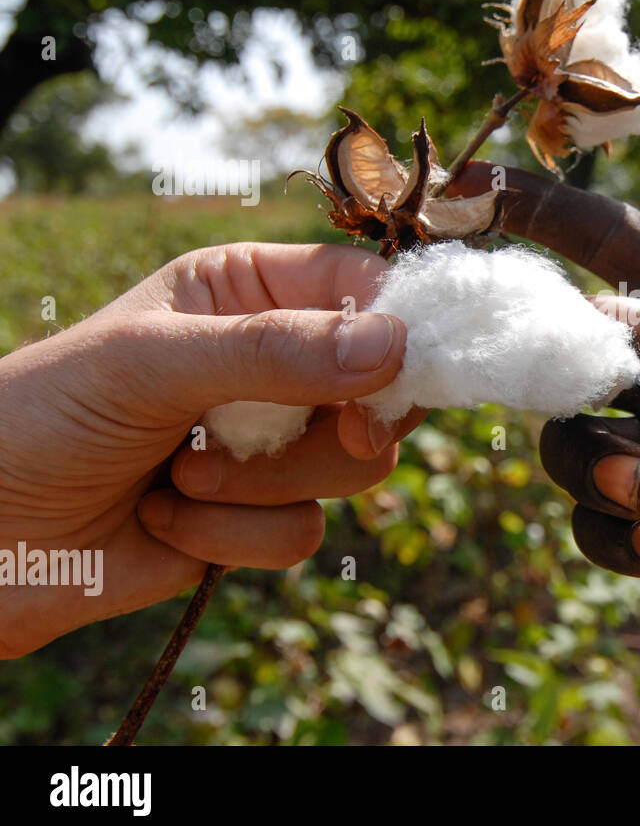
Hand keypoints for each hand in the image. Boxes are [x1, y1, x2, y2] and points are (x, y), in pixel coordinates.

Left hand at [0, 242, 421, 657]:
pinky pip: (303, 531)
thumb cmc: (43, 417)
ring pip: (354, 465)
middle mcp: (272, 361)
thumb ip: (273, 352)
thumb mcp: (151, 365)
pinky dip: (234, 536)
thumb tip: (397, 346)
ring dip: (268, 483)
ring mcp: (269, 442)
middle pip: (381, 387)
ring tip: (185, 475)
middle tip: (341, 435)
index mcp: (247, 292)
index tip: (408, 369)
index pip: (363, 289)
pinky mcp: (258, 517)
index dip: (402, 324)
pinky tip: (164, 519)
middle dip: (343, 424)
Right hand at [483, 165, 639, 677]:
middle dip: (541, 368)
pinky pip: (603, 531)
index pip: (616, 250)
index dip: (544, 215)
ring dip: (589, 462)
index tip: (467, 185)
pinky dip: (619, 531)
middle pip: (565, 359)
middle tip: (585, 392)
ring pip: (568, 447)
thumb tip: (606, 314)